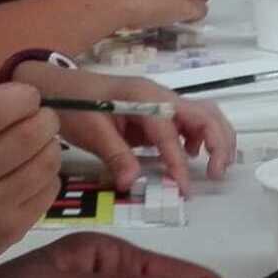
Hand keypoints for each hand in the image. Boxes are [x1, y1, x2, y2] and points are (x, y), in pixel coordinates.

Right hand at [0, 83, 59, 277]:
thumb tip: (18, 94)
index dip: (21, 97)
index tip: (26, 97)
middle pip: (28, 136)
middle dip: (45, 119)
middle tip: (40, 118)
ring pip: (47, 162)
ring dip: (50, 145)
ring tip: (37, 144)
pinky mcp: (12, 230)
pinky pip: (51, 189)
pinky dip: (48, 174)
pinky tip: (30, 173)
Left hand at [30, 68, 235, 194]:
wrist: (58, 87)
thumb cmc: (73, 106)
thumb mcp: (90, 132)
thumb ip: (115, 156)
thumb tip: (132, 183)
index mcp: (143, 97)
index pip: (170, 132)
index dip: (178, 163)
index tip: (182, 189)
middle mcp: (160, 95)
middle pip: (205, 113)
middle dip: (218, 143)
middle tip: (217, 174)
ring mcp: (161, 101)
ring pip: (204, 114)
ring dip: (216, 139)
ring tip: (214, 167)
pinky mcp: (158, 111)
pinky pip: (190, 120)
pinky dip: (200, 137)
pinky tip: (190, 155)